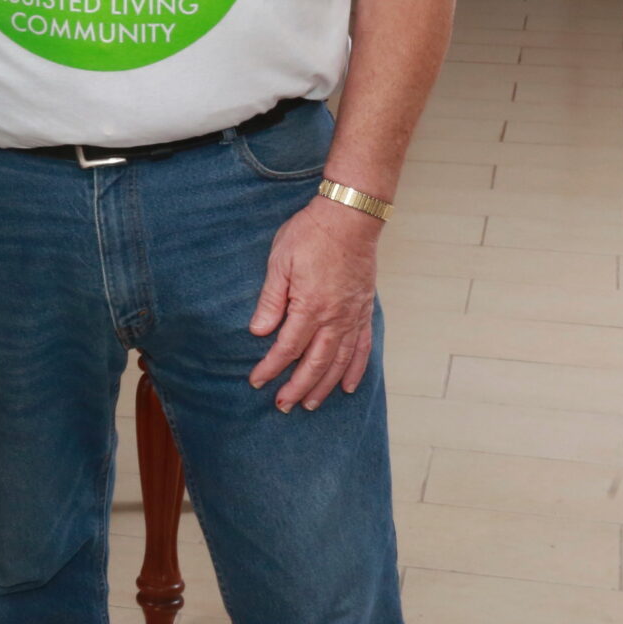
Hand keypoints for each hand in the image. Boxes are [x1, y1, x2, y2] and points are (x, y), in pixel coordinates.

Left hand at [248, 192, 379, 411]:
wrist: (349, 217)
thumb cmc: (310, 235)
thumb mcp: (280, 262)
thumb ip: (271, 300)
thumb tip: (259, 332)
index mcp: (310, 306)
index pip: (287, 348)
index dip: (271, 368)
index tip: (257, 382)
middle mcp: (335, 318)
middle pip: (315, 363)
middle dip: (297, 387)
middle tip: (283, 406)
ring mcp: (353, 316)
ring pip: (340, 361)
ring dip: (325, 386)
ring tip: (311, 404)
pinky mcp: (364, 311)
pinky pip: (363, 348)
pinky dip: (356, 369)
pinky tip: (349, 386)